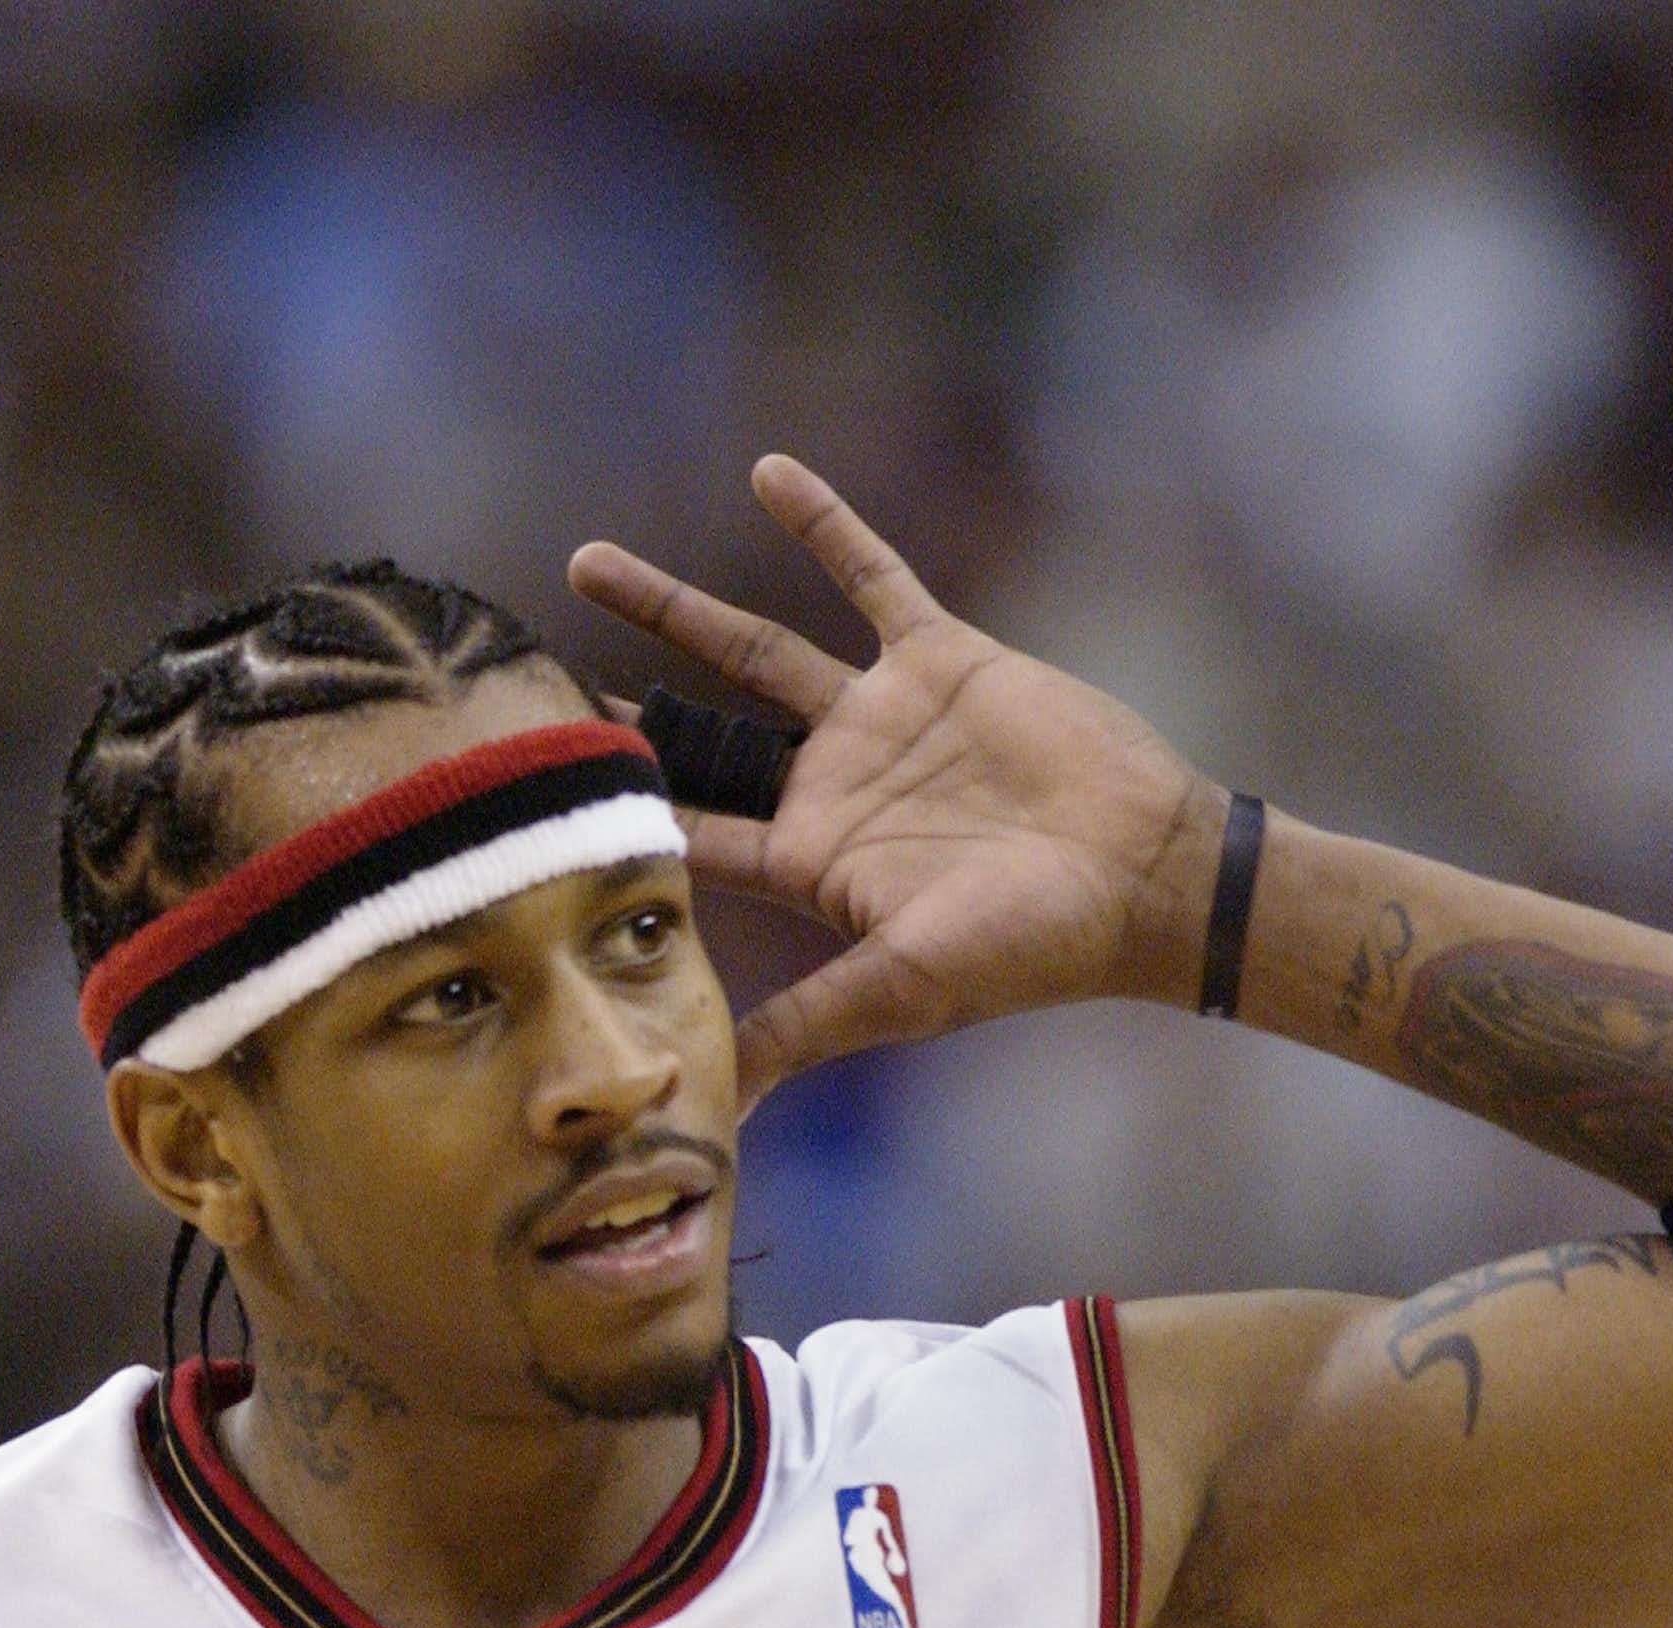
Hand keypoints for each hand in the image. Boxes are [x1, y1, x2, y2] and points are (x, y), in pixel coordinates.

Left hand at [569, 455, 1221, 1111]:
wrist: (1145, 876)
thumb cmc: (1027, 946)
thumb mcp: (897, 990)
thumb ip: (799, 1031)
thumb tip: (713, 1110)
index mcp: (809, 863)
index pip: (688, 832)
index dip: (614, 814)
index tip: (528, 793)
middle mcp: (829, 786)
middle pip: (694, 733)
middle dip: (616, 705)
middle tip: (532, 677)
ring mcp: (879, 718)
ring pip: (751, 646)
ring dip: (671, 605)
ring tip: (584, 560)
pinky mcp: (939, 659)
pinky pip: (870, 576)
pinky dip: (823, 525)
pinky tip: (767, 472)